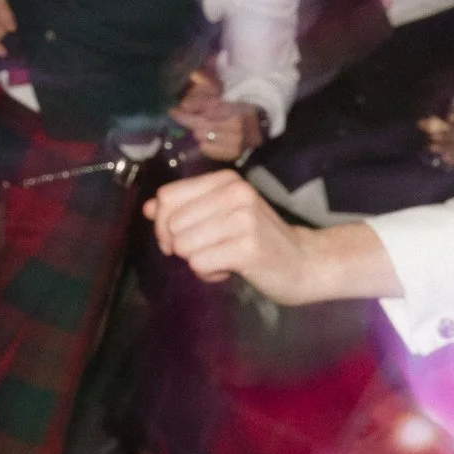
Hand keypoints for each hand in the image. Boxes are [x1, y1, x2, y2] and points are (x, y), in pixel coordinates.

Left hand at [146, 171, 316, 301]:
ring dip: (197, 261)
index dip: (162, 224)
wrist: (305, 262)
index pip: (166, 197)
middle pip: (171, 224)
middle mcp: (235, 192)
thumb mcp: (219, 215)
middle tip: (210, 250)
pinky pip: (199, 264)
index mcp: (225, 180)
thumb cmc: (256, 238)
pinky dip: (208, 274)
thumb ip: (183, 208)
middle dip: (181, 246)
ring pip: (183, 246)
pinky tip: (230, 270)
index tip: (177, 238)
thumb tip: (148, 208)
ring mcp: (243, 219)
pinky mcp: (248, 248)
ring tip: (223, 258)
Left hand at [171, 72, 259, 162]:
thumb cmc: (238, 112)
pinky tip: (207, 139)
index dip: (185, 115)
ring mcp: (234, 147)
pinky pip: (207, 151)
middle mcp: (235, 133)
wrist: (259, 129)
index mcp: (234, 117)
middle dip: (190, 123)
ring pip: (202, 141)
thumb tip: (183, 105)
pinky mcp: (231, 156)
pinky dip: (204, 144)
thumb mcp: (223, 102)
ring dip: (198, 134)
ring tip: (201, 128)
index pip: (202, 117)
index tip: (171, 111)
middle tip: (183, 117)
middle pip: (200, 129)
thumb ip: (203, 102)